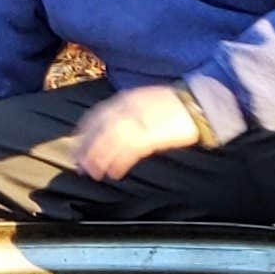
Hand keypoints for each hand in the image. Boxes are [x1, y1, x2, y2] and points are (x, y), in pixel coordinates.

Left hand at [70, 84, 203, 183]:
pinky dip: (119, 163)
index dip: (84, 133)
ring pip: (111, 143)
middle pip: (100, 131)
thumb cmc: (173, 106)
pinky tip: (114, 173)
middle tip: (79, 165)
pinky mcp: (152, 135)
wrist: (198, 103)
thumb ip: (127, 112)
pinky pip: (130, 152)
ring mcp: (140, 121)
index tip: (76, 146)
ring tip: (94, 174)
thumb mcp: (144, 102)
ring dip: (99, 160)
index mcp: (127, 99)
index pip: (96, 116)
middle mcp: (129, 109)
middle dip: (87, 149)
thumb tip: (111, 129)